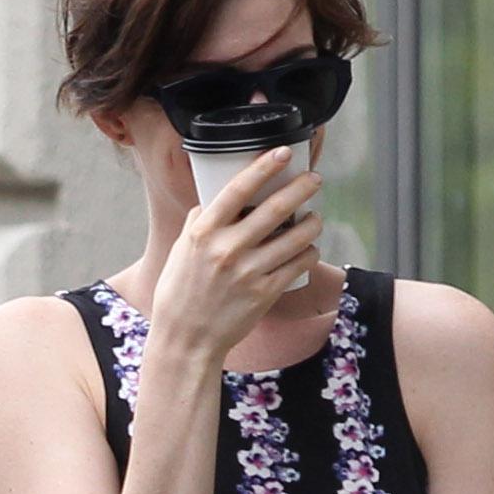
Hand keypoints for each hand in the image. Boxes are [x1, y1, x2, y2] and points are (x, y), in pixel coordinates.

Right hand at [149, 145, 338, 370]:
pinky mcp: (264, 294)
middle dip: (301, 188)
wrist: (185, 341)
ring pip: (295, 236)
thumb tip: (212, 201)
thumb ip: (198, 224)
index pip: (238, 189)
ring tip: (314, 218)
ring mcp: (247, 272)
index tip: (283, 152)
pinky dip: (308, 252)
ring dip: (312, 222)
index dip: (264, 166)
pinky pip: (298, 264)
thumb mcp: (179, 252)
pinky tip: (308, 249)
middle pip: (275, 208)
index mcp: (203, 233)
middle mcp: (226, 249)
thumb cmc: (179, 295)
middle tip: (314, 179)